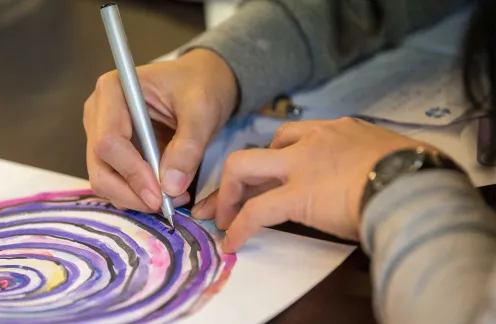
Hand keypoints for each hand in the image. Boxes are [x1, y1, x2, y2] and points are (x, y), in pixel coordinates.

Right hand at [83, 49, 236, 211]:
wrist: (203, 81)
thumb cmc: (201, 85)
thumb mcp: (202, 111)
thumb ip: (188, 146)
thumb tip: (171, 186)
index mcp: (113, 91)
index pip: (109, 141)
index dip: (132, 173)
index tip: (161, 195)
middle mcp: (98, 113)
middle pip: (100, 166)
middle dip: (131, 192)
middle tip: (166, 205)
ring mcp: (102, 133)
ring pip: (105, 179)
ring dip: (135, 197)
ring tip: (173, 198)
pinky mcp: (113, 152)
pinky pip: (117, 181)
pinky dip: (138, 194)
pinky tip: (166, 193)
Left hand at [192, 118, 430, 252]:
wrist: (417, 184)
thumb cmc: (414, 171)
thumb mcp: (386, 153)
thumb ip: (364, 159)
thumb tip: (365, 177)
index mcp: (335, 130)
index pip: (290, 137)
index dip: (273, 159)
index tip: (267, 177)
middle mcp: (311, 141)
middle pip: (258, 148)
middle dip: (238, 176)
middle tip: (229, 199)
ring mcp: (301, 165)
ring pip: (243, 168)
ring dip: (229, 195)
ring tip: (224, 219)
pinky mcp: (297, 196)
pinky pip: (256, 212)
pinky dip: (240, 227)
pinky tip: (234, 242)